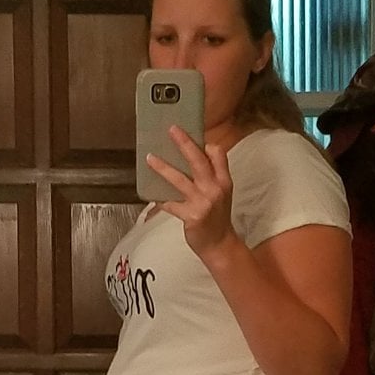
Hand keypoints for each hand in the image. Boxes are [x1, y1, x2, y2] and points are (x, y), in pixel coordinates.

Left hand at [147, 124, 235, 258]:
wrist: (220, 244)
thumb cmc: (217, 216)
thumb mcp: (221, 192)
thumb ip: (210, 175)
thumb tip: (189, 156)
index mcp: (224, 180)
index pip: (218, 154)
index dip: (205, 143)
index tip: (193, 135)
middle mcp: (215, 189)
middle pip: (198, 160)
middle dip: (184, 143)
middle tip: (172, 130)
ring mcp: (203, 202)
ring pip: (179, 179)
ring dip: (163, 167)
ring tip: (150, 158)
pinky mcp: (191, 216)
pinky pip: (171, 203)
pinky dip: (160, 199)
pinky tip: (152, 195)